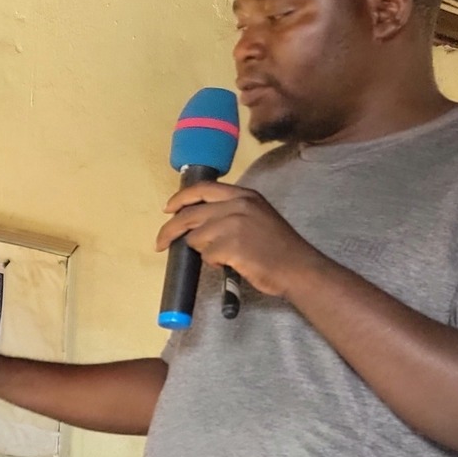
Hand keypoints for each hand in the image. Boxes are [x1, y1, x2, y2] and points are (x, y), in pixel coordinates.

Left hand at [157, 183, 323, 298]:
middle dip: (169, 231)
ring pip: (195, 238)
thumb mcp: (257, 215)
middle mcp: (238, 205)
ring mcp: (234, 225)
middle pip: (189, 215)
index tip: (167, 209)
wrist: (297, 267)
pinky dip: (214, 262)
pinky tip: (231, 262)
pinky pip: (206, 256)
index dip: (180, 199)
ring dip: (203, 250)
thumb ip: (230, 211)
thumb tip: (196, 219)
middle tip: (160, 244)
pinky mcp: (231, 246)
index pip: (202, 189)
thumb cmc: (277, 246)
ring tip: (224, 255)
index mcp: (244, 195)